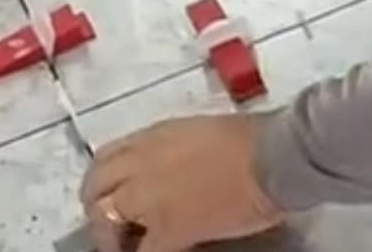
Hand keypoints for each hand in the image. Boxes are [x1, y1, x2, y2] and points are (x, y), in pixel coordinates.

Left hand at [81, 114, 281, 251]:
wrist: (276, 155)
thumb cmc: (255, 135)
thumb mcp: (204, 131)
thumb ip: (178, 149)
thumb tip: (175, 168)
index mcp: (156, 136)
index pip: (106, 158)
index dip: (102, 180)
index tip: (113, 194)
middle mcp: (144, 163)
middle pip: (95, 188)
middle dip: (97, 210)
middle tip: (114, 228)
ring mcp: (151, 198)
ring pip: (105, 219)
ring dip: (111, 236)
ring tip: (129, 246)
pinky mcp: (169, 230)